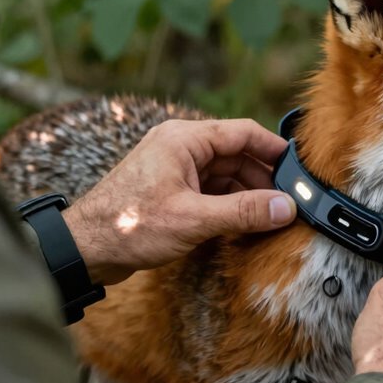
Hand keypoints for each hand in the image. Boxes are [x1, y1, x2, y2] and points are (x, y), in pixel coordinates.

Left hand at [63, 119, 296, 284]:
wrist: (83, 249)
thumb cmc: (128, 226)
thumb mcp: (194, 219)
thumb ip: (244, 212)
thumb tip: (285, 208)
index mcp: (184, 139)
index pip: (243, 132)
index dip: (274, 149)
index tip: (299, 169)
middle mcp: (180, 146)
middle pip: (236, 154)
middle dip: (263, 178)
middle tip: (288, 202)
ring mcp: (174, 168)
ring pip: (225, 173)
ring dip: (247, 193)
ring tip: (269, 216)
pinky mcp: (170, 190)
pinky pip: (210, 189)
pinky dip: (229, 203)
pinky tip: (243, 222)